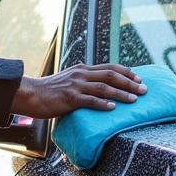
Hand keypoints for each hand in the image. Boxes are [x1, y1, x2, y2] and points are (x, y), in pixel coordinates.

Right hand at [11, 64, 145, 118]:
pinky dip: (102, 104)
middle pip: (111, 75)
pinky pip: (89, 101)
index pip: (110, 67)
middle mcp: (81, 74)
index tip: (138, 78)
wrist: (31, 94)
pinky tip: (113, 108)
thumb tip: (99, 89)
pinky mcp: (69, 98)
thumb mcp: (69, 81)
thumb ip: (84, 82)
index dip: (126, 72)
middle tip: (144, 89)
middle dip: (130, 82)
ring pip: (104, 88)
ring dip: (121, 94)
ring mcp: (76, 86)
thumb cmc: (50, 91)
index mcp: (83, 69)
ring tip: (134, 100)